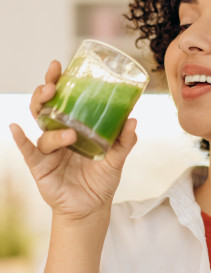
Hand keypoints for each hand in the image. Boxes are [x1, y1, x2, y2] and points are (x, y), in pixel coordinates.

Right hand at [10, 60, 137, 222]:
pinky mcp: (40, 167)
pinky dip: (21, 140)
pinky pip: (28, 151)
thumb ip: (125, 141)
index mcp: (74, 127)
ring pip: (43, 130)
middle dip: (45, 93)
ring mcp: (48, 151)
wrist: (93, 207)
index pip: (63, 100)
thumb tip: (133, 119)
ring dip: (53, 129)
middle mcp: (58, 135)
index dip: (59, 82)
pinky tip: (16, 129)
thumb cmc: (102, 179)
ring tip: (69, 133)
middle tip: (52, 85)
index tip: (59, 65)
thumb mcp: (117, 158)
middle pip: (45, 108)